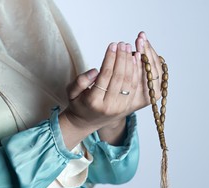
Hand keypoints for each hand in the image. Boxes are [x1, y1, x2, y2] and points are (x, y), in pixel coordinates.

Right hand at [59, 32, 162, 148]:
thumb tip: (95, 71)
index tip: (112, 45)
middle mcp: (109, 106)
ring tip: (129, 48)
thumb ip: (80, 81)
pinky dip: (137, 72)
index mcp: (94, 101)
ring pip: (130, 82)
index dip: (110, 58)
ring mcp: (121, 107)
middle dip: (122, 58)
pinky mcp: (128, 107)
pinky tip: (135, 60)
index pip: (105, 75)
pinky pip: (135, 87)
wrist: (87, 122)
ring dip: (131, 63)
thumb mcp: (71, 92)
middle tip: (123, 44)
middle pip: (120, 77)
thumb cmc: (79, 103)